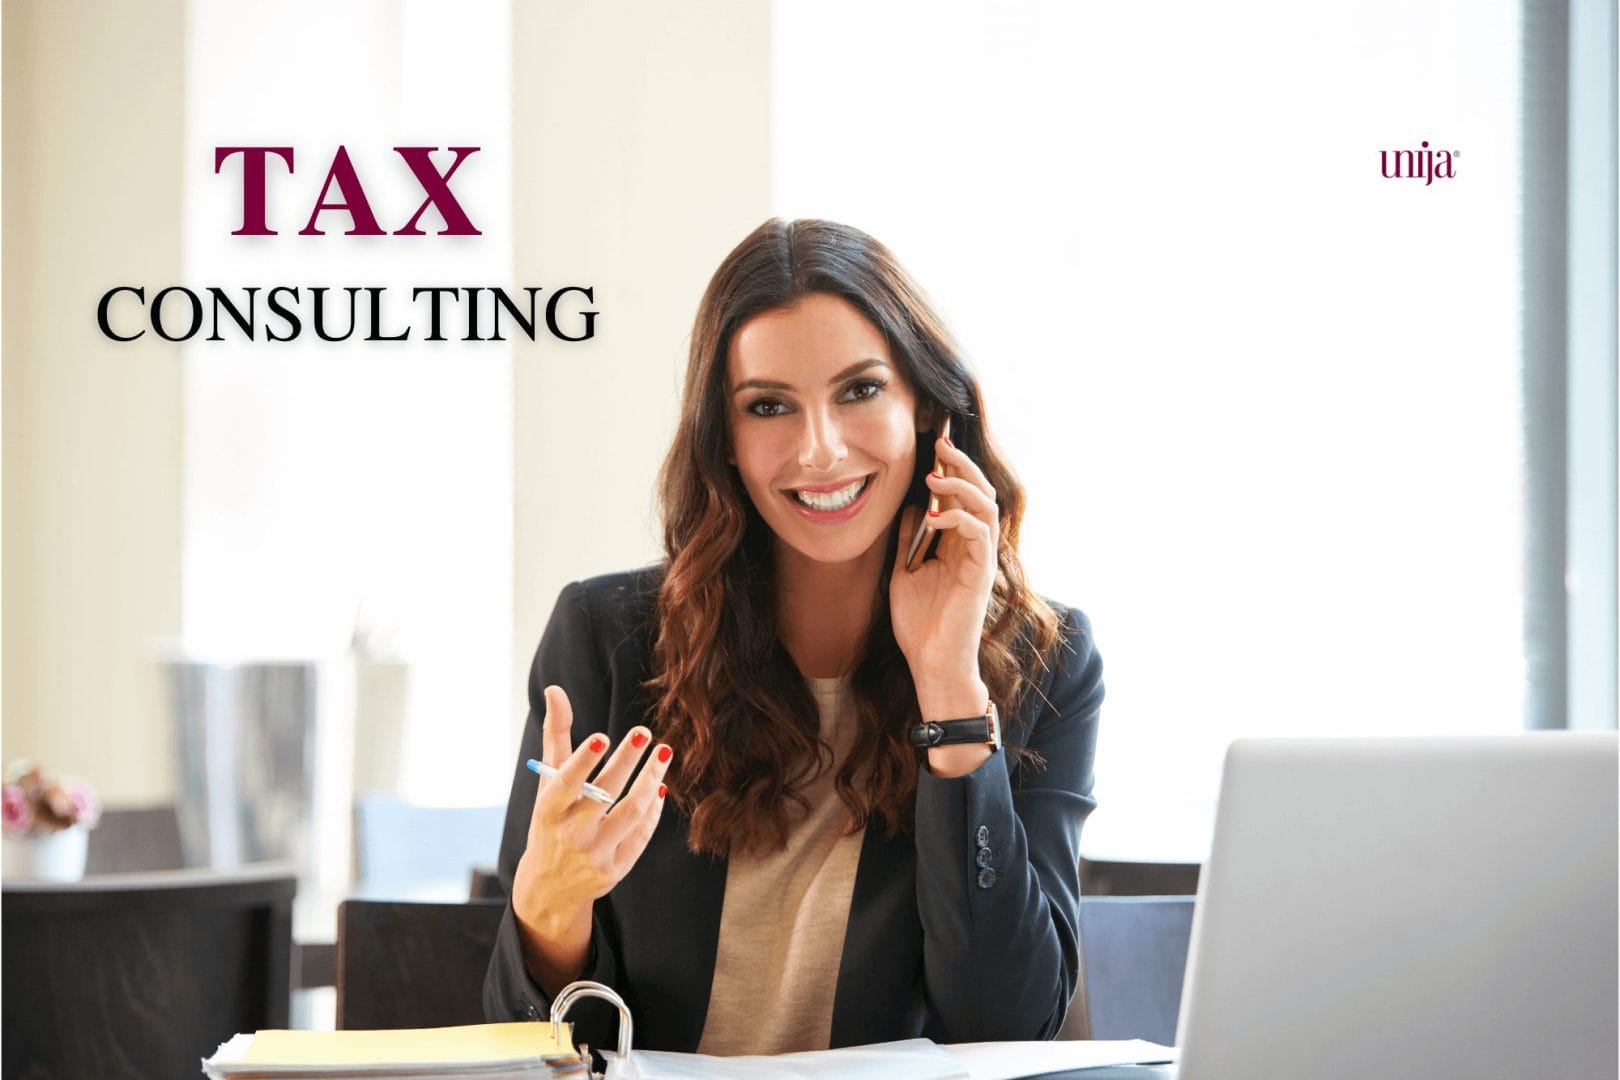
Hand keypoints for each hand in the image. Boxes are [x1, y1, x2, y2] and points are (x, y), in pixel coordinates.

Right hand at [510, 685, 671, 990]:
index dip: (583, 761)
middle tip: (644, 733)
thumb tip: (555, 690)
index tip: (602, 735)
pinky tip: (659, 786)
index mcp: (549, 810)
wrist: (550, 886)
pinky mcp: (615, 870)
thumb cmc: (551, 821)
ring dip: (651, 781)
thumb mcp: (547, 782)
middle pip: (606, 795)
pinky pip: (641, 835)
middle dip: (627, 763)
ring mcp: (594, 854)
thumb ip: (556, 735)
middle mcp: (571, 834)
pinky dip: (653, 809)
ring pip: (632, 813)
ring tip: (663, 754)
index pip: (566, 783)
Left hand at [889, 433, 998, 707]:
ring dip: (962, 485)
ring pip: (986, 506)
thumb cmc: (920, 624)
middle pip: (979, 492)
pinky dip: (959, 518)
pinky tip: (935, 517)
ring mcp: (980, 559)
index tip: (935, 445)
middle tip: (941, 444)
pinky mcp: (981, 573)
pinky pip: (980, 533)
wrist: (930, 662)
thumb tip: (912, 507)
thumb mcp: (904, 573)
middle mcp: (973, 547)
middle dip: (961, 464)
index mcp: (957, 544)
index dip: (952, 469)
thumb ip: (910, 541)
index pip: (961, 496)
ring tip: (935, 476)